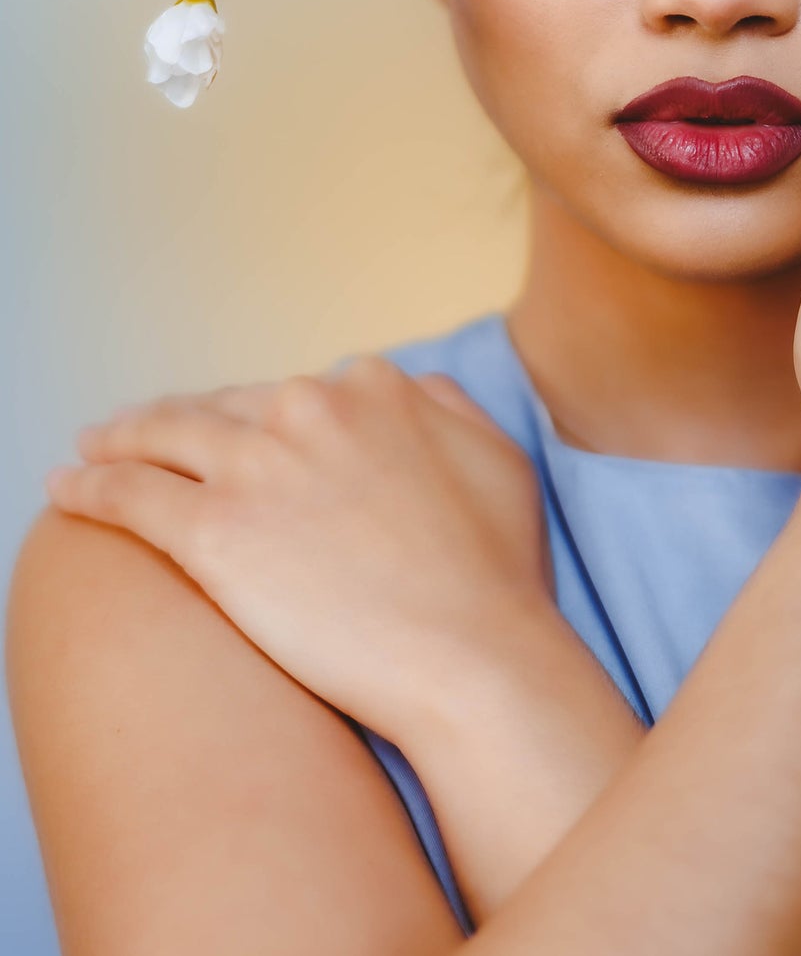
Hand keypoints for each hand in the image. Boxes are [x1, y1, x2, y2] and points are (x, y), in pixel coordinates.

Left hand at [43, 356, 559, 740]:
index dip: (258, 416)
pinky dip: (90, 487)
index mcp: (374, 386)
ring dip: (117, 440)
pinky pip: (129, 496)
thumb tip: (411, 389)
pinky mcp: (213, 530)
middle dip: (179, 422)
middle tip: (141, 436)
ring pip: (162, 437)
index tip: (237, 433)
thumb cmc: (491, 573)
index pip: (291, 392)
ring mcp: (257, 465)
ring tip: (90, 452)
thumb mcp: (496, 457)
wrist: (469, 654)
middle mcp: (309, 407)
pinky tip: (65, 489)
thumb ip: (448, 407)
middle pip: (221, 407)